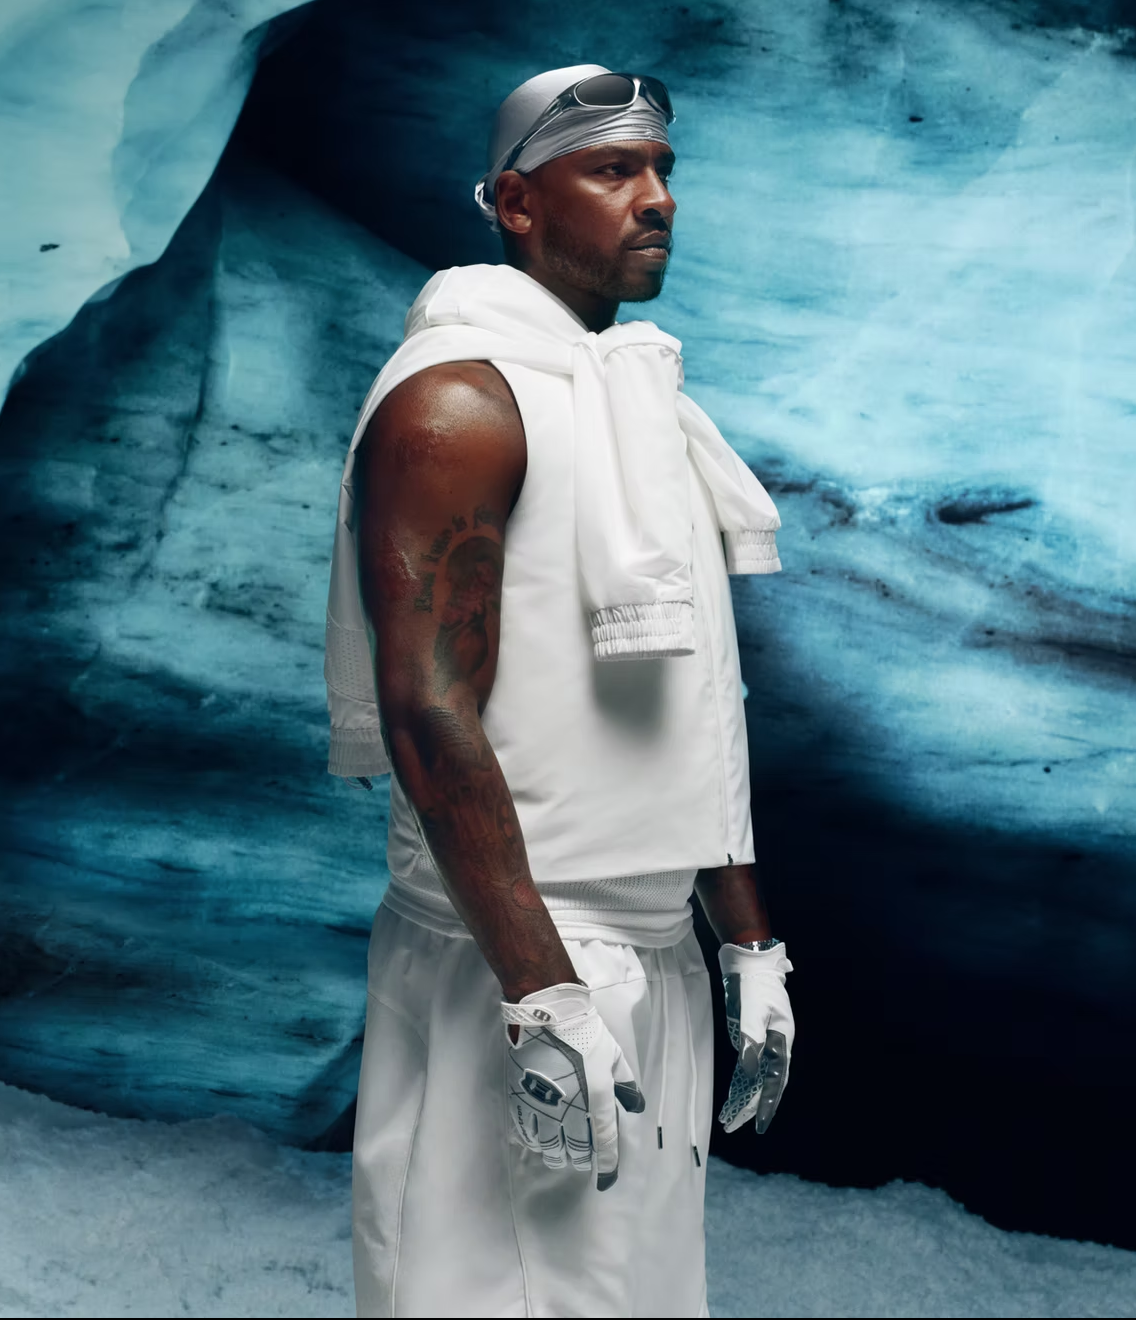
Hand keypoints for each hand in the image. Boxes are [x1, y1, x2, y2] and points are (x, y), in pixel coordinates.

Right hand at [502, 982, 645, 1190]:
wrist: (546, 1014)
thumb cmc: (584, 1033)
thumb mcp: (614, 1056)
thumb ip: (627, 1084)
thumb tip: (635, 1107)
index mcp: (596, 1098)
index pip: (605, 1141)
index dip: (607, 1165)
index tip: (607, 1181)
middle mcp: (569, 1108)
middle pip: (575, 1149)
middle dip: (580, 1159)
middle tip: (581, 1159)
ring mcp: (543, 1106)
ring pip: (549, 1146)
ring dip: (556, 1155)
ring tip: (559, 1154)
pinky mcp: (521, 1099)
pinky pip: (526, 1132)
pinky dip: (533, 1142)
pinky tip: (536, 1141)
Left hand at [717, 942, 794, 1134]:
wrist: (750, 962)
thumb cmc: (755, 986)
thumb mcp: (752, 1013)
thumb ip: (751, 1042)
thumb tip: (749, 1072)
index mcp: (782, 1042)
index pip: (775, 1081)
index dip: (766, 1104)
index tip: (757, 1126)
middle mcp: (776, 1046)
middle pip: (765, 1084)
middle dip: (751, 1107)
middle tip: (733, 1127)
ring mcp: (765, 1041)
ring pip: (756, 1077)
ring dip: (744, 1097)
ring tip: (729, 1118)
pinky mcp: (752, 1036)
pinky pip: (748, 1065)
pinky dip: (741, 1081)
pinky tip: (733, 1094)